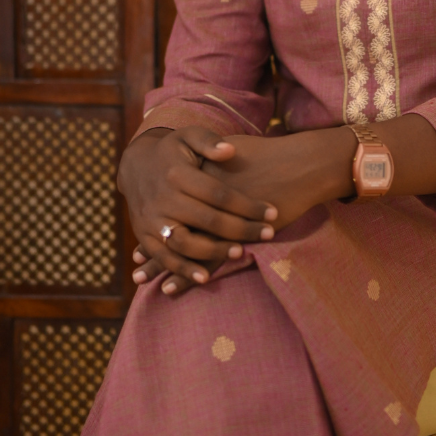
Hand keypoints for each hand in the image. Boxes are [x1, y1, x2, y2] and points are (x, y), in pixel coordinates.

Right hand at [119, 127, 277, 296]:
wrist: (134, 166)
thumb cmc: (171, 151)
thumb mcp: (188, 135)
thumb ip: (209, 141)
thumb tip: (231, 151)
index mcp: (178, 174)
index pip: (219, 194)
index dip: (248, 205)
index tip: (273, 212)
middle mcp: (163, 198)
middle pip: (207, 219)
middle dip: (241, 229)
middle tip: (267, 234)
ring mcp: (152, 220)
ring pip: (186, 242)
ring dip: (215, 252)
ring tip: (242, 253)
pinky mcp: (143, 236)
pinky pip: (164, 257)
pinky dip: (182, 270)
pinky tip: (205, 277)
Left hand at [133, 129, 356, 293]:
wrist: (298, 164)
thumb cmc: (268, 155)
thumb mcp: (229, 148)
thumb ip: (207, 158)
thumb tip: (193, 166)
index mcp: (197, 178)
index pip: (167, 209)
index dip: (153, 226)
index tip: (138, 249)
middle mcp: (200, 200)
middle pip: (169, 228)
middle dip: (151, 250)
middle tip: (137, 270)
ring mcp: (218, 220)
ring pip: (182, 247)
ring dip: (164, 267)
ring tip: (145, 282)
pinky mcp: (235, 235)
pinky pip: (205, 258)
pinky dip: (188, 273)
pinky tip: (173, 287)